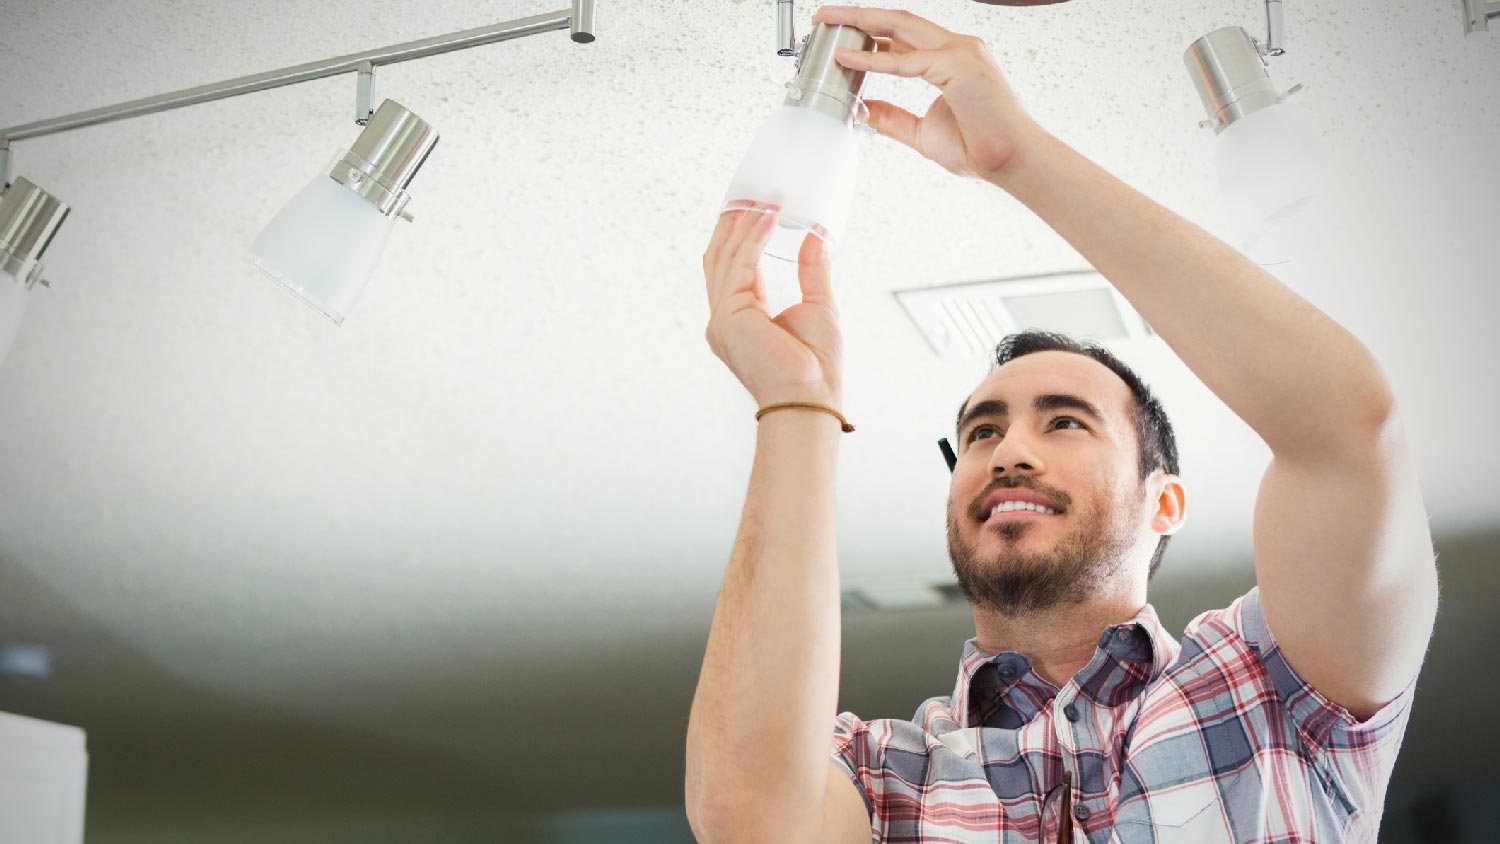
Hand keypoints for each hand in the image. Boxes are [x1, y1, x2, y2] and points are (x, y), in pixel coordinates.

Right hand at [702, 206, 842, 408]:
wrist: (810, 397)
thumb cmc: (816, 367)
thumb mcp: (818, 305)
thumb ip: (812, 270)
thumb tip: (816, 236)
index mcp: (741, 320)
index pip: (734, 269)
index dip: (741, 237)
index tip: (752, 208)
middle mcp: (725, 319)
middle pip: (720, 259)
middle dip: (733, 224)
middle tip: (748, 192)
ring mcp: (722, 318)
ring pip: (726, 258)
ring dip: (744, 225)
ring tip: (762, 197)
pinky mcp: (730, 315)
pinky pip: (739, 265)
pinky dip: (753, 238)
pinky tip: (768, 218)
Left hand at [812, 5, 1040, 184]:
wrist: (1012, 160)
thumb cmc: (981, 146)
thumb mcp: (922, 131)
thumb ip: (892, 117)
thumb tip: (862, 110)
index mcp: (951, 59)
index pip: (904, 36)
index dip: (870, 32)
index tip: (841, 35)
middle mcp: (957, 48)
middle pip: (899, 20)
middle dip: (858, 15)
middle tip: (824, 16)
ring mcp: (960, 52)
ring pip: (901, 26)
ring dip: (861, 21)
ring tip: (830, 22)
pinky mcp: (958, 65)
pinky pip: (906, 60)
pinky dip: (874, 58)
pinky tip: (848, 57)